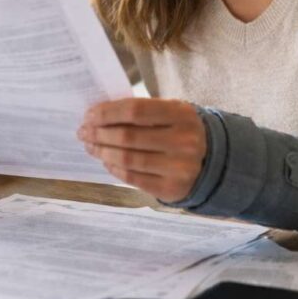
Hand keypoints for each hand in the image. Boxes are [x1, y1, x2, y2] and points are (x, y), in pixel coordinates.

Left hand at [77, 98, 206, 202]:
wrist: (214, 161)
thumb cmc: (181, 131)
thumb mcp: (171, 113)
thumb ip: (142, 111)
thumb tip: (98, 116)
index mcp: (181, 114)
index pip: (135, 110)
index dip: (107, 113)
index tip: (89, 115)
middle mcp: (183, 141)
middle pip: (127, 136)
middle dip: (99, 134)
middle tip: (83, 132)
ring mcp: (179, 167)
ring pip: (128, 159)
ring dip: (102, 152)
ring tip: (91, 146)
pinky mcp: (172, 188)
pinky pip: (133, 178)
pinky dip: (114, 168)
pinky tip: (106, 161)